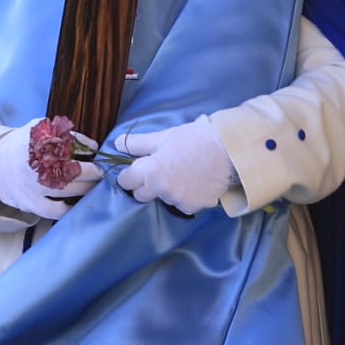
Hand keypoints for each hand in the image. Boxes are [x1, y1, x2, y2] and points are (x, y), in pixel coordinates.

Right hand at [0, 118, 101, 219]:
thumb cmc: (21, 147)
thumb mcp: (38, 130)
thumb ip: (62, 133)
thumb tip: (91, 145)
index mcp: (38, 142)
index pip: (71, 142)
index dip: (88, 147)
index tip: (97, 150)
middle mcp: (37, 164)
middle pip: (73, 169)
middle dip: (93, 171)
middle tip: (101, 172)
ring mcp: (33, 186)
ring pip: (68, 189)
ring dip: (86, 188)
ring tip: (93, 185)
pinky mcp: (30, 203)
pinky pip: (54, 210)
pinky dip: (68, 209)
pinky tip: (75, 204)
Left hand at [116, 117, 234, 215]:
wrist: (228, 150)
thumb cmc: (193, 139)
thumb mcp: (163, 137)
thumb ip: (137, 144)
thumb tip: (116, 144)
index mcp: (151, 171)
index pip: (126, 181)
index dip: (129, 175)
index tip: (135, 171)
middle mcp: (162, 190)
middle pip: (141, 195)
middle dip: (146, 185)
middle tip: (160, 171)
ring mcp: (178, 201)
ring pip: (164, 199)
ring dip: (168, 190)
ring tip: (183, 173)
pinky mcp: (194, 207)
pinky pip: (183, 205)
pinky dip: (186, 197)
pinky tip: (195, 183)